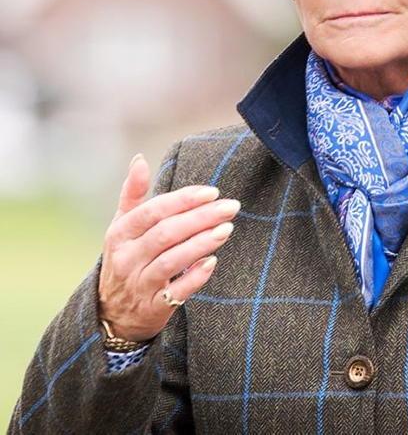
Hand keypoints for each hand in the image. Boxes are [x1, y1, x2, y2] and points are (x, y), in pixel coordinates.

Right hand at [97, 153, 239, 341]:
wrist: (112, 312)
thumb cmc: (126, 256)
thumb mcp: (123, 226)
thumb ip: (133, 193)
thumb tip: (139, 159)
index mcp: (120, 234)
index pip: (152, 212)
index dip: (183, 200)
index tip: (212, 192)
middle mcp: (126, 259)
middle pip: (166, 234)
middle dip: (200, 218)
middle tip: (231, 206)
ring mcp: (138, 285)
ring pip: (172, 261)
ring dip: (201, 243)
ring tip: (227, 228)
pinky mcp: (153, 308)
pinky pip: (176, 292)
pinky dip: (195, 277)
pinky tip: (213, 261)